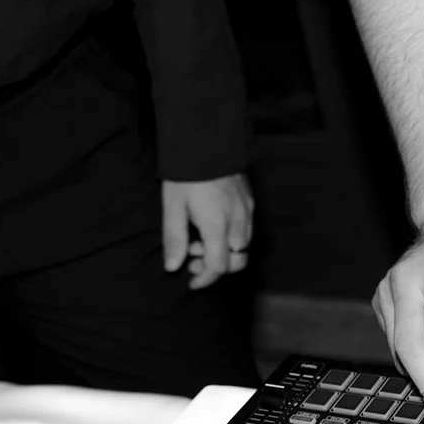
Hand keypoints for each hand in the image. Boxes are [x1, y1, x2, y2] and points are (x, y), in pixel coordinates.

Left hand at [162, 175, 254, 289]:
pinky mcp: (250, 201)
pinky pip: (246, 229)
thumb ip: (174, 238)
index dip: (205, 279)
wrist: (207, 142)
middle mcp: (238, 222)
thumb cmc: (186, 174)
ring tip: (199, 238)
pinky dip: (230, 236)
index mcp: (217, 225)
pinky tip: (212, 224)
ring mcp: (248, 211)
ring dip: (223, 251)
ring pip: (243, 246)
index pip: (219, 266)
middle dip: (216, 267)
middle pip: (238, 261)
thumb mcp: (173, 206)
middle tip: (193, 259)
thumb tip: (173, 267)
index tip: (190, 281)